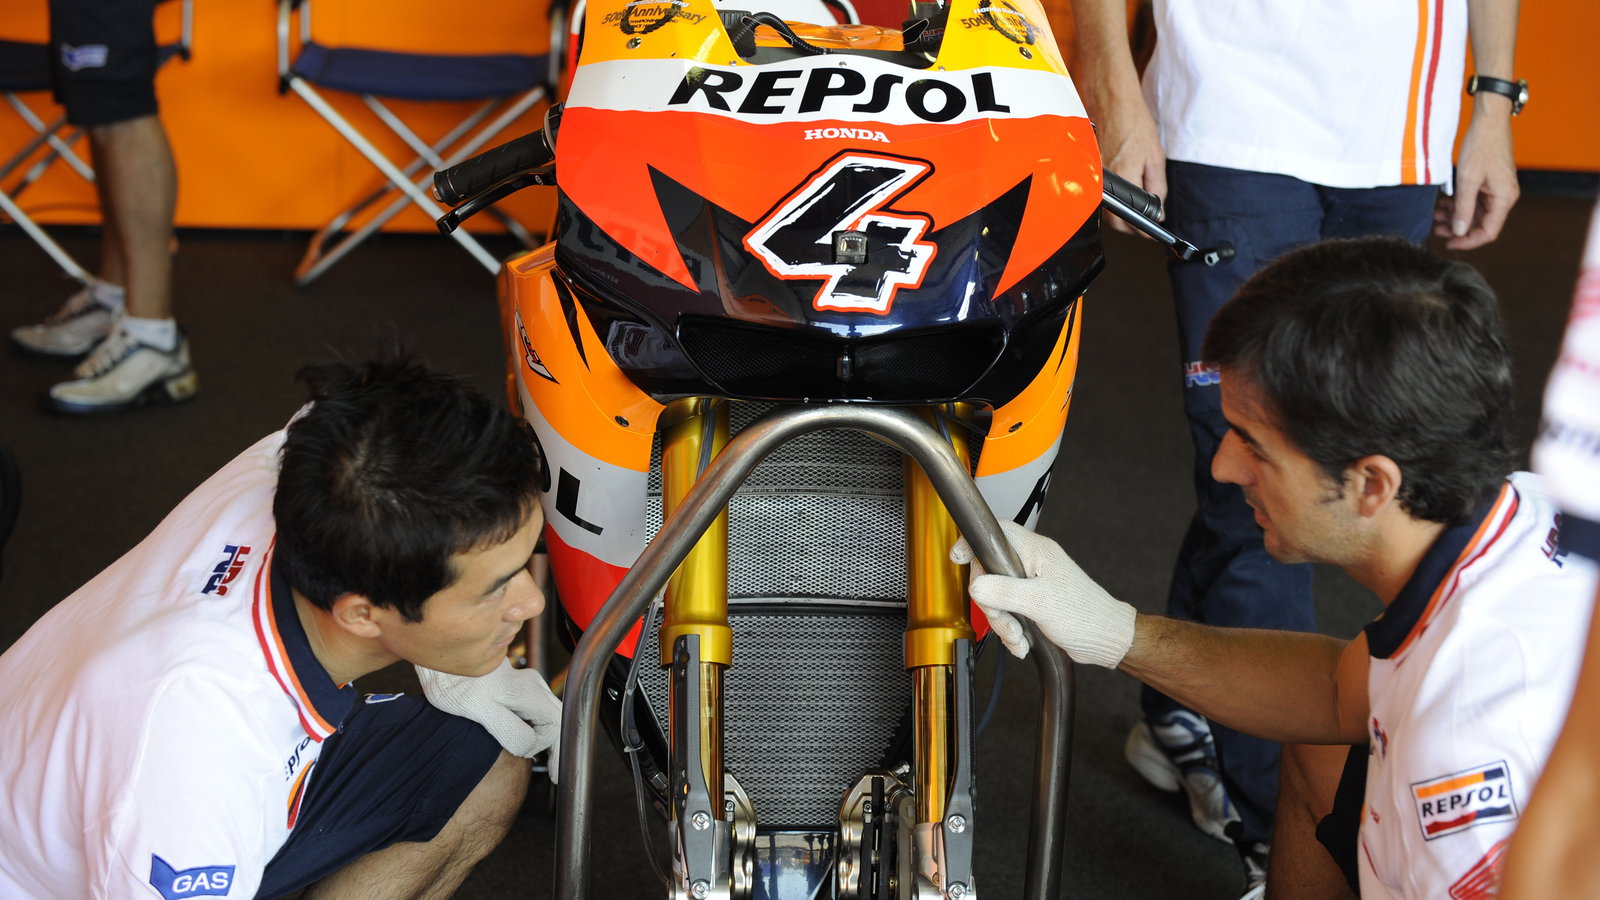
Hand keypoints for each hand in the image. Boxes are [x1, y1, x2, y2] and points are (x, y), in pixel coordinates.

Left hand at [417, 658, 562, 779]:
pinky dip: (536, 729)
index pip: (555, 726)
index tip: (551, 773)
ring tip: (543, 761)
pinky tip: (527, 741)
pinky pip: (535, 711)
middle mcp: (532, 687)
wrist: (440, 657)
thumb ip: (510, 730)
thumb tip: (529, 747)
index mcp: (527, 693)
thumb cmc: (453, 681)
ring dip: (546, 739)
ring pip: (548, 715)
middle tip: (554, 773)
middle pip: (558, 720)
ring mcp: (525, 685)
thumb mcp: (479, 710)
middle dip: (558, 747)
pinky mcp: (514, 688)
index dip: (553, 749)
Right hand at [950, 520, 1136, 667]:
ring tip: (1018, 638)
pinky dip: (1011, 631)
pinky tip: (1022, 642)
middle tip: (1006, 620)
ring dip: (1003, 623)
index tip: (957, 556)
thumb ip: (1004, 592)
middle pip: (989, 573)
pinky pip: (1007, 612)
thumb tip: (975, 586)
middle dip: (993, 604)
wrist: (1104, 640)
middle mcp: (1031, 563)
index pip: (997, 533)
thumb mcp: (1040, 603)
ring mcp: (1030, 583)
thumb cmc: (1085, 615)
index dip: (973, 542)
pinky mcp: (1031, 602)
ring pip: (996, 597)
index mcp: (1036, 552)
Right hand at [1093, 99, 1167, 236]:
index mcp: (1123, 176)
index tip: (1150, 232)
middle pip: (1113, 219)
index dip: (1141, 230)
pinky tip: (1119, 181)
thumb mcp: (1155, 155)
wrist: (1109, 96)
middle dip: (1129, 224)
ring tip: (1133, 196)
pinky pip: (1096, 191)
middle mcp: (1102, 179)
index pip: (1127, 221)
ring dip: (1119, 209)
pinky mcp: (1084, 169)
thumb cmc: (1131, 118)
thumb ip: (1157, 186)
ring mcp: (1090, 175)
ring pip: (1104, 206)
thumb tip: (1158, 211)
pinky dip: (1109, 193)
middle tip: (1145, 219)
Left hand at [1434, 112, 1518, 249]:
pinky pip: (1474, 201)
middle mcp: (1503, 196)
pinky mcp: (1489, 183)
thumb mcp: (1468, 180)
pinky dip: (1459, 204)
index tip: (1449, 243)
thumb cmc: (1481, 146)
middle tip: (1437, 229)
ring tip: (1436, 216)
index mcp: (1504, 198)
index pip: (1488, 232)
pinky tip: (1443, 204)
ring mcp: (1497, 190)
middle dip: (1459, 229)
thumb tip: (1459, 231)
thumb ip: (1463, 208)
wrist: (1489, 121)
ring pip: (1475, 213)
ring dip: (1456, 216)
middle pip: (1481, 224)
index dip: (1468, 241)